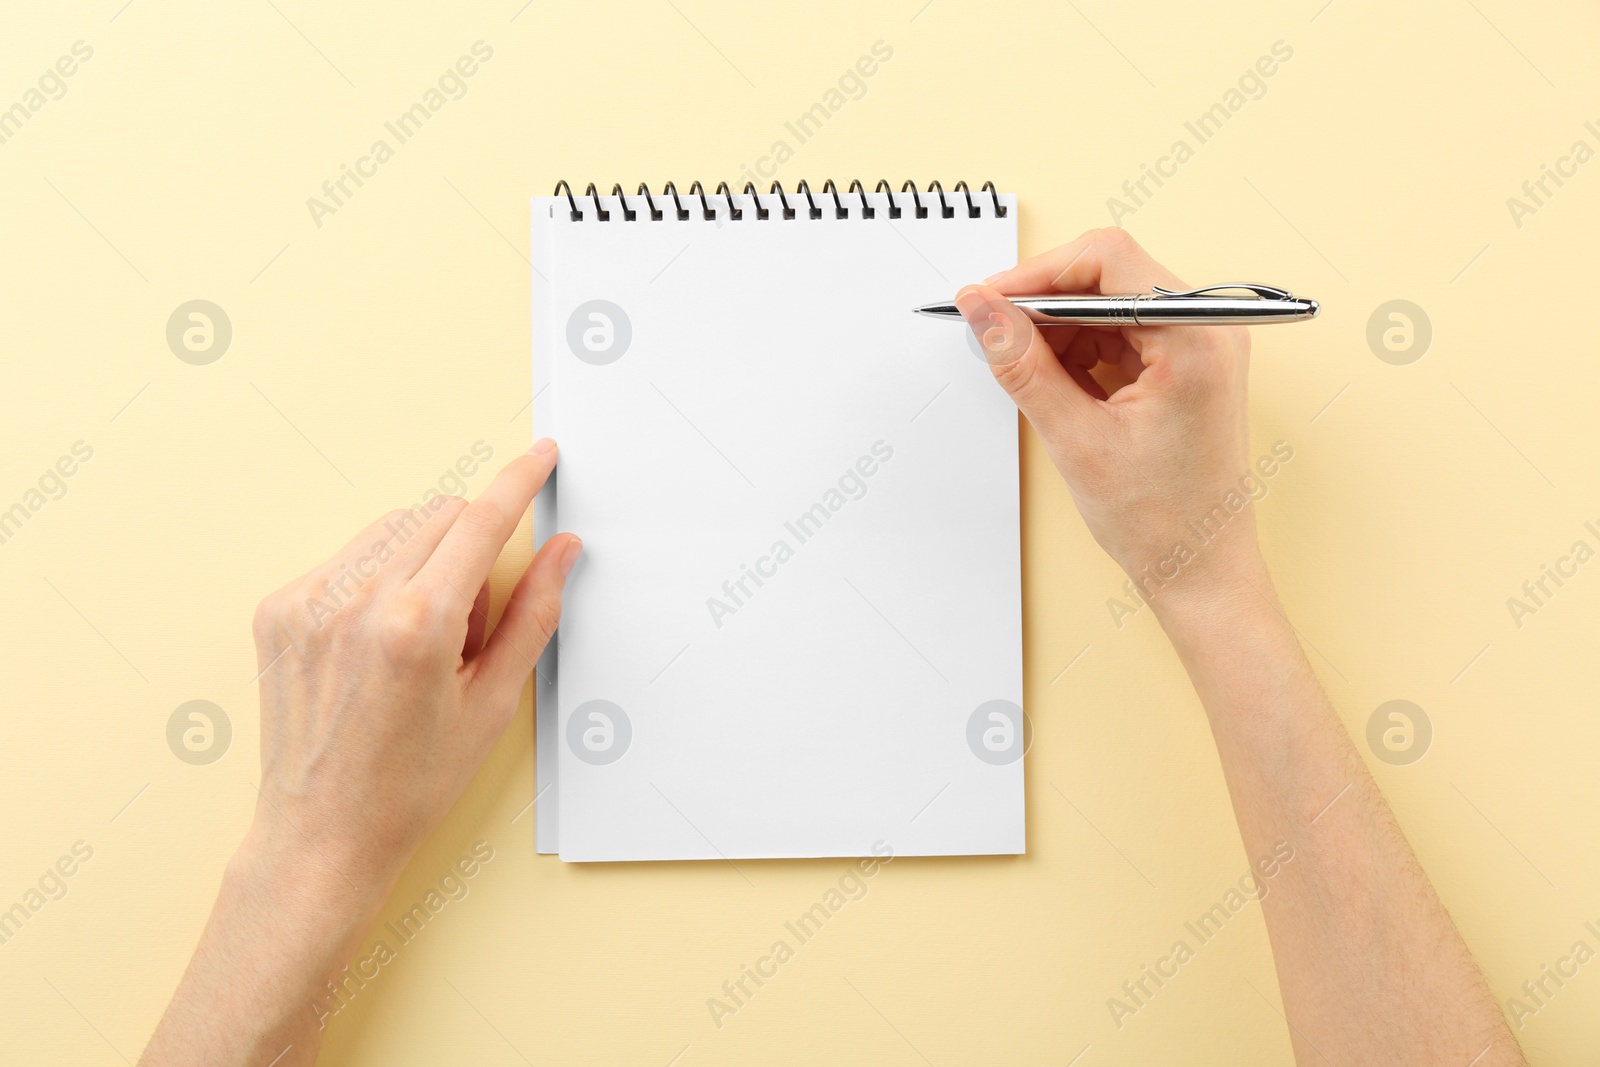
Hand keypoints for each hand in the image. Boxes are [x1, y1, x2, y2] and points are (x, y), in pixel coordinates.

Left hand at [244, 440, 579, 895]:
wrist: (322, 834)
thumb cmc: (411, 784)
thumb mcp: (494, 703)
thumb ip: (533, 615)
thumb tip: (563, 552)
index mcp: (418, 625)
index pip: (482, 522)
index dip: (520, 483)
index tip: (541, 456)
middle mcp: (356, 601)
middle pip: (439, 515)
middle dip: (472, 547)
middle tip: (470, 625)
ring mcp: (308, 601)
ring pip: (394, 529)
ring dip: (425, 559)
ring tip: (420, 639)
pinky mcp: (279, 608)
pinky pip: (349, 557)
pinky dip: (378, 579)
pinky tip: (377, 644)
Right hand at [957, 228, 1264, 613]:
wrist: (1201, 572)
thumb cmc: (1162, 520)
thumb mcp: (1076, 439)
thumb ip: (1023, 366)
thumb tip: (983, 312)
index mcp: (1196, 338)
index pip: (1107, 260)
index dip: (1038, 274)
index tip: (990, 301)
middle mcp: (1208, 330)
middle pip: (1109, 277)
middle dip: (1046, 306)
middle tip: (997, 338)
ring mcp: (1200, 347)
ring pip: (1110, 306)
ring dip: (1061, 332)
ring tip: (1032, 379)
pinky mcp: (1186, 367)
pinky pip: (1122, 335)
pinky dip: (1082, 354)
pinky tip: (1059, 389)